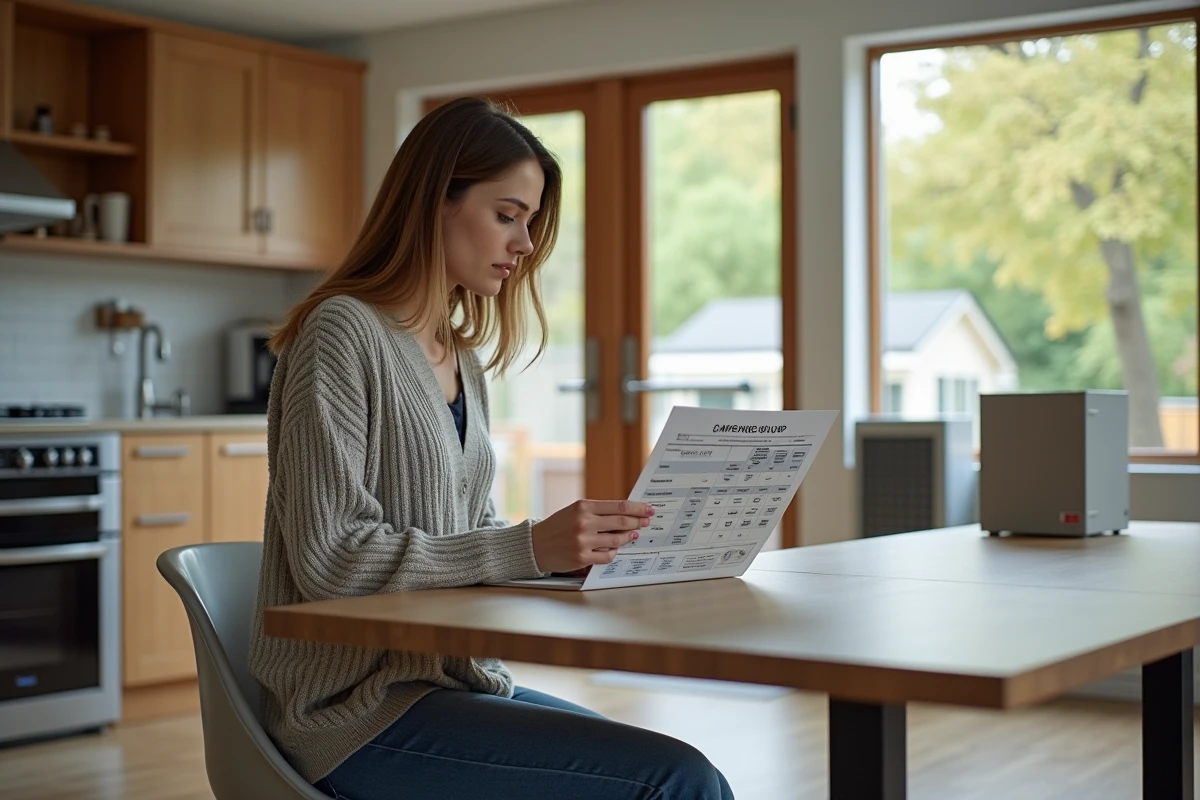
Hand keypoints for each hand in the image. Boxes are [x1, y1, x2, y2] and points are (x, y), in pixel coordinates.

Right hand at [530, 499, 651, 573]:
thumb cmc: (558, 526)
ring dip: (628, 537)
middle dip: (637, 522)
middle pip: (621, 522)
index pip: (619, 506)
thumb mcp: (575, 511)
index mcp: (583, 506)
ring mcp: (583, 541)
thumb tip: (625, 513)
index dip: (637, 508)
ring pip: (616, 540)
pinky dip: (614, 552)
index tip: (648, 509)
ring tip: (633, 535)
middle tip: (646, 522)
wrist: (536, 545)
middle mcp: (584, 522)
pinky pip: (607, 556)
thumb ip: (598, 511)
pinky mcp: (582, 557)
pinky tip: (615, 548)